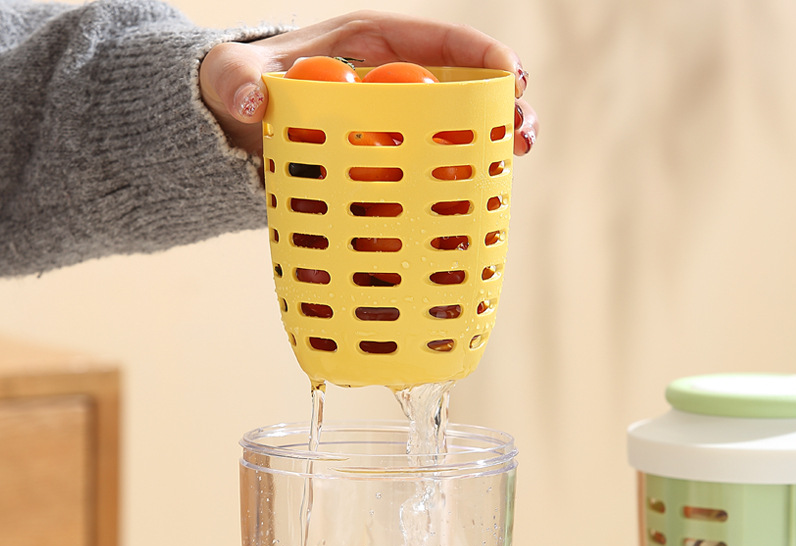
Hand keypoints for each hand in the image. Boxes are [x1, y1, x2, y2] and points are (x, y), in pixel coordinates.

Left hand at [199, 10, 537, 157]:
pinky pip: (423, 168)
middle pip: (460, 88)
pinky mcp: (384, 160)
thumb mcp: (230, 75)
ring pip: (451, 132)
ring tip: (510, 174)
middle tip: (524, 136)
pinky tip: (462, 214)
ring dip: (485, 152)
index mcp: (367, 46)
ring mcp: (391, 125)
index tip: (511, 75)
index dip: (480, 54)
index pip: (435, 40)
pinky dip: (446, 187)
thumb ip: (233, 78)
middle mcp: (390, 83)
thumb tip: (254, 101)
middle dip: (500, 108)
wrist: (233, 131)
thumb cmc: (240, 88)